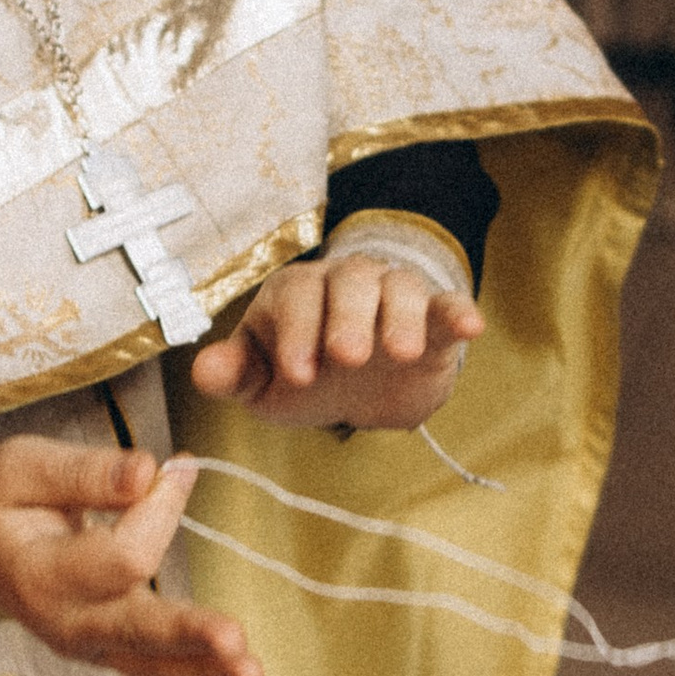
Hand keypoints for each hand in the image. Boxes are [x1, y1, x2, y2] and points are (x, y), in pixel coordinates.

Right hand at [0, 439, 258, 675]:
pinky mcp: (111, 652)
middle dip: (190, 635)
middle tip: (235, 640)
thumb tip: (146, 471)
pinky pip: (157, 675)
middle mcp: (67, 621)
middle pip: (138, 631)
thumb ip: (85, 472)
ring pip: (153, 665)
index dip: (159, 510)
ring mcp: (90, 645)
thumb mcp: (23, 470)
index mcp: (42, 574)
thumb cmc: (1, 502)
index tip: (178, 466)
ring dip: (206, 673)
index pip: (120, 555)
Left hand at [188, 250, 481, 430]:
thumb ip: (234, 375)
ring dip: (399, 316)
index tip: (299, 377)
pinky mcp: (432, 320)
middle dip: (347, 318)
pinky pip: (447, 305)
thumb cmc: (303, 375)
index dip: (296, 332)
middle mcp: (344, 284)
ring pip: (398, 288)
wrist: (359, 392)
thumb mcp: (262, 384)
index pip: (295, 297)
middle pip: (348, 283)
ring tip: (400, 353)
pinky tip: (470, 327)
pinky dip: (459, 312)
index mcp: (296, 294)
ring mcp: (391, 297)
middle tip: (348, 358)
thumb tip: (204, 370)